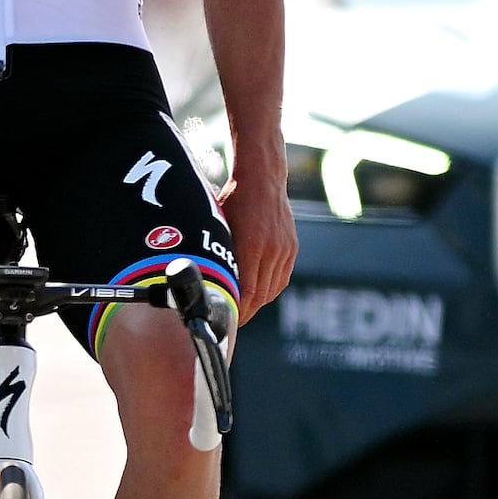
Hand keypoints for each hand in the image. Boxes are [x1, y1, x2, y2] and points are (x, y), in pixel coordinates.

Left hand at [219, 168, 297, 313]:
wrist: (262, 177)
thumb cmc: (233, 199)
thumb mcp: (219, 225)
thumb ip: (218, 253)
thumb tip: (206, 280)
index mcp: (252, 245)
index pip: (248, 292)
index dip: (239, 310)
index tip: (227, 320)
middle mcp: (272, 249)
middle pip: (261, 295)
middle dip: (247, 311)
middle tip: (232, 320)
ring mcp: (285, 249)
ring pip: (273, 289)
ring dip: (259, 302)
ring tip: (244, 308)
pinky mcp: (291, 247)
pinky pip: (282, 277)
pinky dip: (270, 288)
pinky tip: (259, 292)